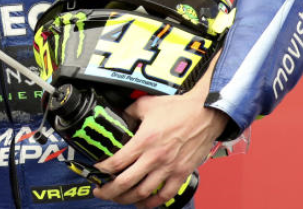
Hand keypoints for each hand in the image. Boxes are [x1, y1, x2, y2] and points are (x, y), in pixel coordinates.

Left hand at [92, 58, 227, 207]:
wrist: (205, 114)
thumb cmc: (179, 109)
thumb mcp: (146, 104)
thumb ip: (129, 112)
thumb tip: (119, 118)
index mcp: (144, 140)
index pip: (117, 162)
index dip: (103, 169)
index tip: (97, 170)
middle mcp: (155, 157)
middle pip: (125, 182)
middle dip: (108, 190)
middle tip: (100, 190)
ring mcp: (168, 168)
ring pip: (143, 192)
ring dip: (127, 199)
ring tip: (117, 198)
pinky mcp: (181, 173)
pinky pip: (165, 195)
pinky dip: (152, 203)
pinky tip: (143, 203)